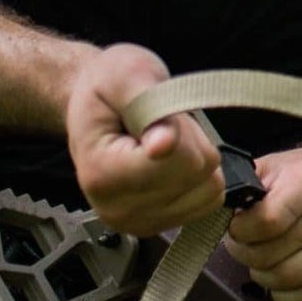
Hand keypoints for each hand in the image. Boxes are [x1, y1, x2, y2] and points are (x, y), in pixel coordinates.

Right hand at [65, 43, 223, 235]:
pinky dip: (198, 176)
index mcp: (102, 174)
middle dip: (189, 140)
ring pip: (209, 189)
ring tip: (162, 141)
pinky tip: (170, 162)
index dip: (179, 127)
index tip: (152, 113)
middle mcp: (117, 210)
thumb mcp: (126, 73)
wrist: (91, 107)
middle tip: (157, 124)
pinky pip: (208, 201)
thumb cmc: (106, 85)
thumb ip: (147, 104)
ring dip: (195, 157)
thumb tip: (165, 145)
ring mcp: (139, 223)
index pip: (179, 159)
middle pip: (198, 174)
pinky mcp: (159, 226)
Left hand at [223, 137, 301, 300]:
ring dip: (265, 277)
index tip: (235, 228)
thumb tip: (219, 210)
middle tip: (242, 247)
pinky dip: (289, 296)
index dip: (242, 232)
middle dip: (248, 255)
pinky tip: (279, 283)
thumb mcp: (273, 165)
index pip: (268, 221)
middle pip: (276, 255)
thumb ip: (246, 185)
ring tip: (259, 263)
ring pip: (293, 279)